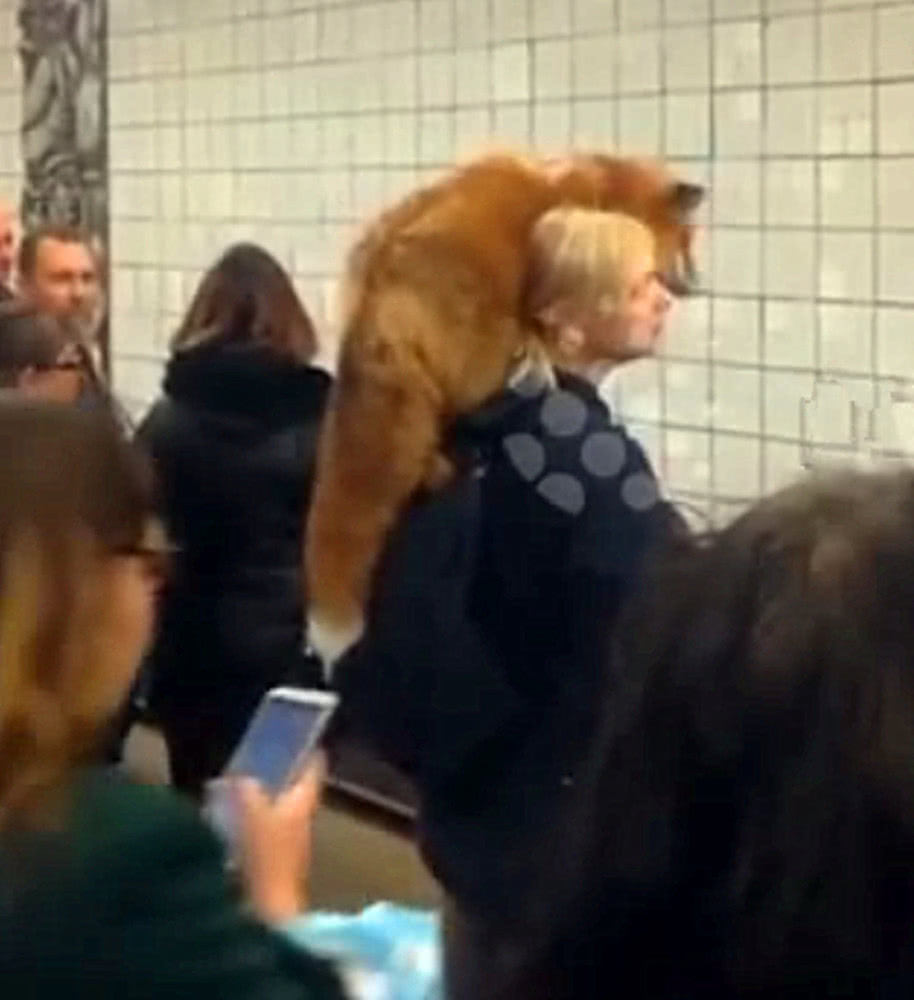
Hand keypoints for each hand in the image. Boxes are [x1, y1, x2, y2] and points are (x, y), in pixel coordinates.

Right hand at [234, 756, 324, 922]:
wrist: (267, 913)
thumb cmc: (265, 857)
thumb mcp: (251, 813)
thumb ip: (246, 789)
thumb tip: (243, 778)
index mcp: (303, 804)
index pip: (312, 771)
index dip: (309, 754)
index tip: (305, 741)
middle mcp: (302, 823)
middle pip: (295, 793)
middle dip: (279, 780)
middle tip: (260, 764)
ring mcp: (290, 848)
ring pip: (279, 816)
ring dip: (263, 805)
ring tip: (238, 794)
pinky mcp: (274, 869)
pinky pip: (265, 838)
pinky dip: (251, 829)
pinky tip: (229, 829)